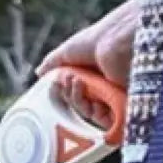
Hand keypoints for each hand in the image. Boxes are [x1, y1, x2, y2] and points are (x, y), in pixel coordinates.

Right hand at [36, 0, 139, 132]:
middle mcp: (104, 87)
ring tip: (80, 82)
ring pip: (90, 114)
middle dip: (71, 96)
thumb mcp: (70, 50)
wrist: (120, 42)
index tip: (58, 84)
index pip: (75, 93)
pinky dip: (97, 114)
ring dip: (79, 101)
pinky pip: (107, 122)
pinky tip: (93, 100)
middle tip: (71, 81)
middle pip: (81, 106)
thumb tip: (39, 73)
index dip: (65, 92)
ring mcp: (114, 98)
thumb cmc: (99, 40)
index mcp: (93, 75)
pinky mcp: (123, 108)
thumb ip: (54, 63)